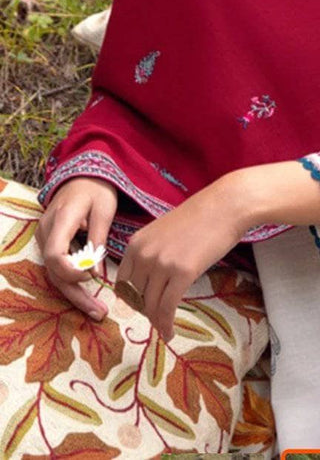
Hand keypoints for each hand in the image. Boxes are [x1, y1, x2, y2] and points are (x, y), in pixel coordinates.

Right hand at [36, 177, 117, 319]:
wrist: (82, 176)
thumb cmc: (96, 189)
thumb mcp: (104, 209)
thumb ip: (98, 238)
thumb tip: (96, 271)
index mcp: (61, 220)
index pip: (55, 254)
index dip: (72, 271)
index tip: (92, 275)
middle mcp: (46, 231)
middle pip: (54, 271)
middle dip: (76, 295)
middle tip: (99, 313)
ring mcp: (45, 238)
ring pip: (55, 274)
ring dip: (74, 294)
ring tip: (97, 311)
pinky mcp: (50, 244)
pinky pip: (58, 268)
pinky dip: (72, 283)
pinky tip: (88, 297)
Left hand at [116, 179, 241, 340]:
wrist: (226, 205)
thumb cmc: (200, 216)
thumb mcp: (164, 232)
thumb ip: (150, 253)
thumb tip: (147, 281)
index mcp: (136, 243)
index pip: (122, 282)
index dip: (131, 299)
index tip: (142, 306)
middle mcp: (144, 254)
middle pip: (135, 296)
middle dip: (145, 311)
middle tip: (158, 317)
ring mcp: (162, 264)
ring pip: (151, 305)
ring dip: (157, 321)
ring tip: (165, 328)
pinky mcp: (183, 273)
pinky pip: (167, 308)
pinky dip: (166, 325)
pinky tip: (170, 333)